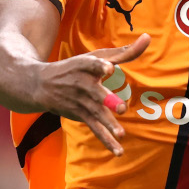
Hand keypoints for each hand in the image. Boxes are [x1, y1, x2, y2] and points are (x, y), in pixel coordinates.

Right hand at [34, 33, 150, 155]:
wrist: (41, 84)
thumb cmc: (77, 67)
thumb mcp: (97, 56)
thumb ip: (124, 52)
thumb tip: (147, 37)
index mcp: (85, 66)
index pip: (91, 64)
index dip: (99, 66)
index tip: (109, 68)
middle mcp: (81, 84)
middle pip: (95, 93)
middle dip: (107, 100)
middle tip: (121, 108)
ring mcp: (80, 101)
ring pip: (95, 114)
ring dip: (108, 125)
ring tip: (121, 134)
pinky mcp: (80, 115)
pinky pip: (95, 128)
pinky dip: (106, 140)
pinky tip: (119, 151)